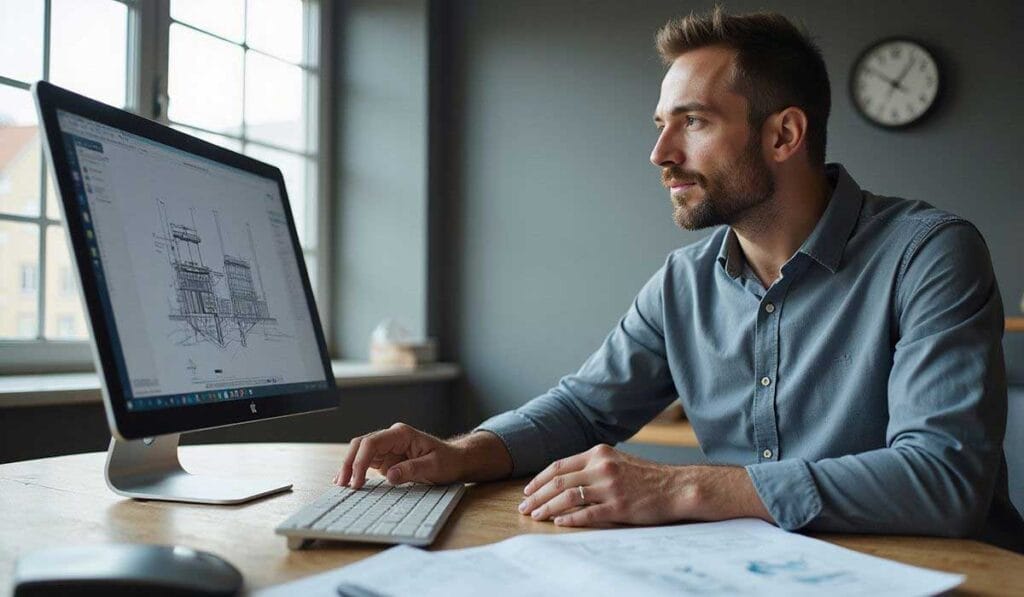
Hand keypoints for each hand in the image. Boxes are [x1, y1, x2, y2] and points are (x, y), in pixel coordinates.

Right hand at [336, 423, 463, 487]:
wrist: (455, 460)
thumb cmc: (447, 461)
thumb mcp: (434, 466)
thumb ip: (412, 469)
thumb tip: (390, 475)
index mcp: (401, 434)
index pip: (372, 442)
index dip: (360, 461)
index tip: (357, 481)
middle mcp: (391, 437)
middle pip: (361, 445)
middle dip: (349, 463)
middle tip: (343, 484)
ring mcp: (387, 447)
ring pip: (360, 452)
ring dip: (349, 467)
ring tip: (341, 485)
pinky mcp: (386, 459)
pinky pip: (366, 462)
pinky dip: (356, 471)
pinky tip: (348, 481)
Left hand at [517, 444, 769, 526]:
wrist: (677, 487)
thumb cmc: (647, 477)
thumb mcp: (618, 461)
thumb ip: (593, 466)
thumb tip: (564, 479)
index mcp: (599, 453)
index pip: (559, 465)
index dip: (540, 479)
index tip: (528, 491)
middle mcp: (602, 467)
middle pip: (558, 481)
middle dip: (537, 496)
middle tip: (524, 507)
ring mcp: (610, 486)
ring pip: (567, 497)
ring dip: (547, 508)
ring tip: (536, 517)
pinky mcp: (619, 506)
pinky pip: (587, 514)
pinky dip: (569, 520)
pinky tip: (558, 524)